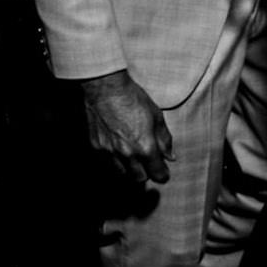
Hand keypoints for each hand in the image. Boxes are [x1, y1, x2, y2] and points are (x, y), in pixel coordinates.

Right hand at [80, 70, 172, 185]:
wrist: (106, 88)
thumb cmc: (133, 98)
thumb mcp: (156, 117)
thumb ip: (164, 140)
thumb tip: (170, 157)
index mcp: (146, 148)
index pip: (158, 175)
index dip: (162, 174)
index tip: (162, 169)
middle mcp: (127, 154)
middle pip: (139, 178)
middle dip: (146, 172)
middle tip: (147, 161)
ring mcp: (110, 152)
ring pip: (122, 172)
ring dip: (129, 167)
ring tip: (131, 154)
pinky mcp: (96, 146)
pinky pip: (107, 160)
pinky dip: (114, 157)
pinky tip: (116, 145)